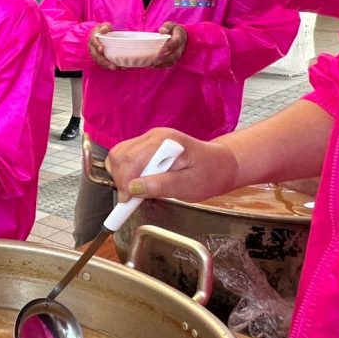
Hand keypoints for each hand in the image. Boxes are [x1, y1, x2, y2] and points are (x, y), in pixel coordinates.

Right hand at [88, 22, 116, 69]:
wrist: (98, 35)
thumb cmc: (103, 30)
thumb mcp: (104, 26)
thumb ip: (105, 27)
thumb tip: (104, 29)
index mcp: (93, 38)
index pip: (93, 42)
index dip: (97, 46)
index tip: (101, 49)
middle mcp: (92, 47)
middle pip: (95, 55)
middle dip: (103, 60)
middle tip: (111, 64)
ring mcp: (94, 53)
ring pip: (98, 61)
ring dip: (105, 65)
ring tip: (114, 67)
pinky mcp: (98, 58)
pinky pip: (101, 63)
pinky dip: (107, 66)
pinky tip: (116, 67)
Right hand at [106, 128, 238, 202]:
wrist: (219, 164)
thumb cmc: (209, 174)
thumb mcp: (189, 186)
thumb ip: (161, 185)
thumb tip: (133, 188)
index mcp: (166, 142)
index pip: (132, 159)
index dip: (125, 182)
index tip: (128, 201)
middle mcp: (154, 136)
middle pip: (120, 154)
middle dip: (121, 179)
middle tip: (132, 199)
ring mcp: (148, 139)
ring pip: (119, 155)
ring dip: (122, 176)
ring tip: (137, 191)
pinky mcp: (145, 146)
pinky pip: (125, 157)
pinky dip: (126, 172)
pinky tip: (139, 183)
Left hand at [152, 22, 186, 66]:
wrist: (183, 36)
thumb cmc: (173, 30)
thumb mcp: (171, 25)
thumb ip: (167, 26)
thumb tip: (161, 30)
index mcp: (179, 37)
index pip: (176, 42)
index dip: (170, 46)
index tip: (163, 49)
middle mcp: (180, 47)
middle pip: (174, 55)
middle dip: (165, 58)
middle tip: (155, 60)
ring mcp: (178, 54)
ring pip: (172, 61)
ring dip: (162, 64)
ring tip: (151, 65)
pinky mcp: (175, 59)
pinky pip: (169, 64)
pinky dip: (161, 67)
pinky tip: (152, 67)